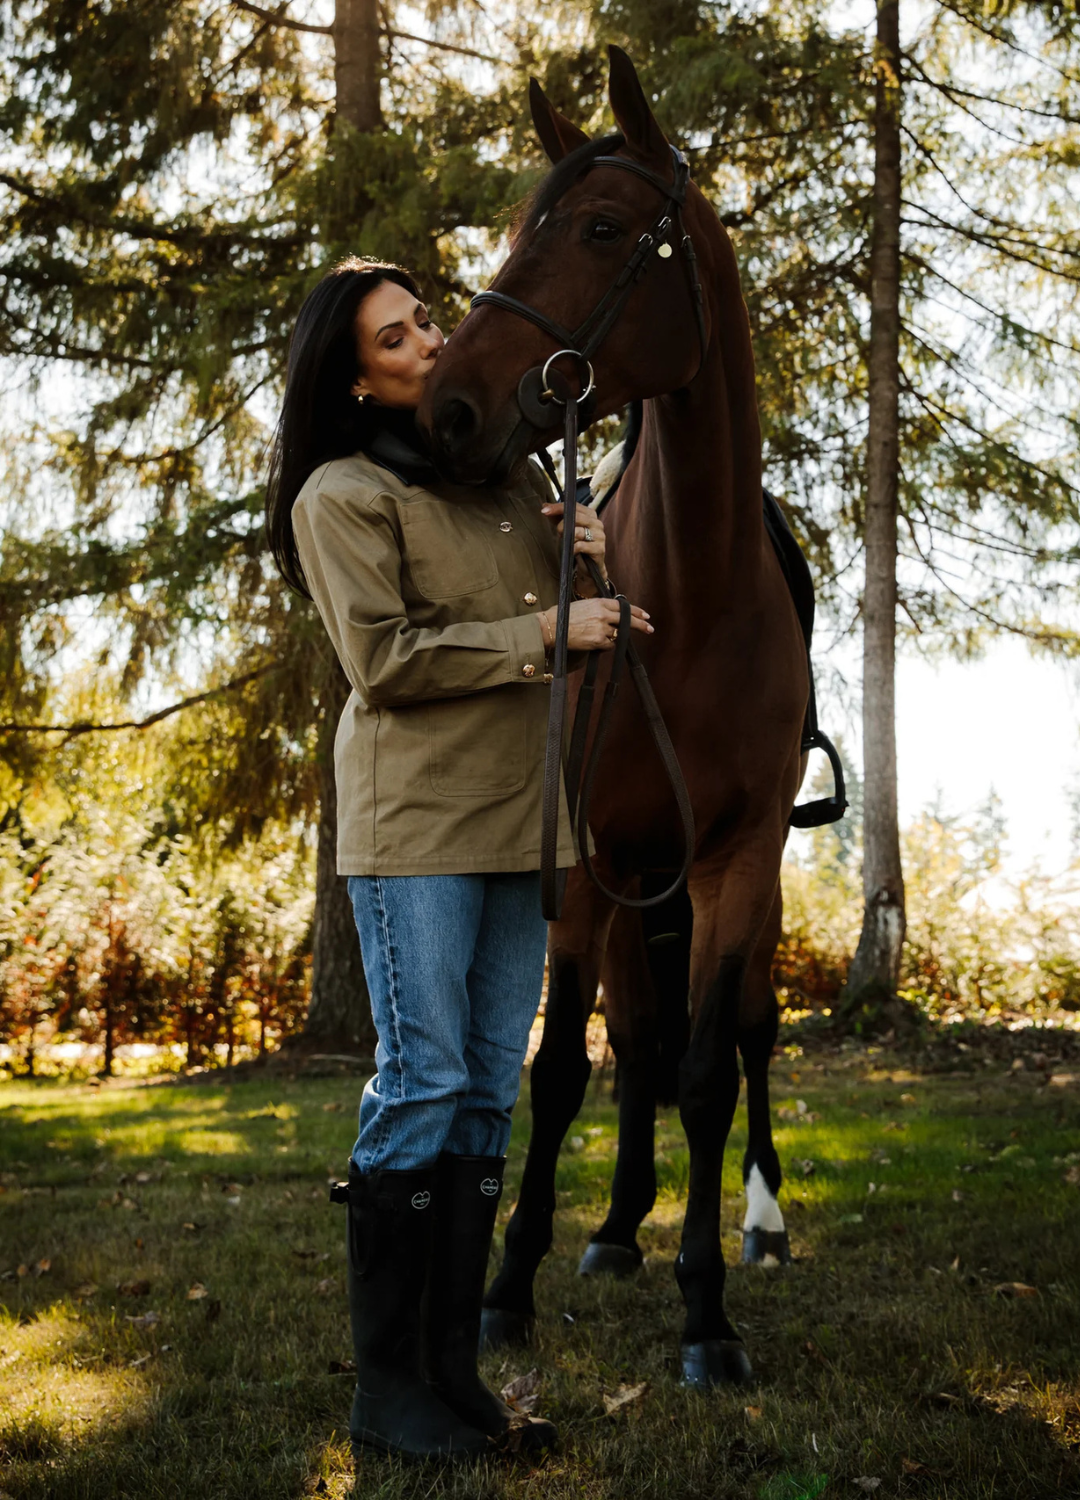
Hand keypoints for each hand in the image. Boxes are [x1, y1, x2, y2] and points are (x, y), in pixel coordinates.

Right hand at [539, 597, 653, 651]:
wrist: (551, 628)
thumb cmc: (562, 616)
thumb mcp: (583, 605)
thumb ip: (598, 609)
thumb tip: (609, 615)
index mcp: (599, 602)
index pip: (623, 606)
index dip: (636, 611)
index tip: (645, 615)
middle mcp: (603, 614)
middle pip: (627, 620)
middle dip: (641, 625)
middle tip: (650, 628)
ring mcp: (602, 627)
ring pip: (617, 634)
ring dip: (613, 637)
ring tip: (600, 637)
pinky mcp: (598, 641)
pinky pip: (609, 645)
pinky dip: (605, 645)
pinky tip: (594, 642)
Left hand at [540, 501, 607, 587]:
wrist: (590, 566)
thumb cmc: (578, 544)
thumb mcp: (567, 529)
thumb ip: (557, 517)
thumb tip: (544, 506)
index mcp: (591, 515)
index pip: (575, 506)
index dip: (559, 507)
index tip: (545, 511)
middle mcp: (597, 523)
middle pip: (577, 517)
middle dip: (562, 524)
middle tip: (558, 532)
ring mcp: (600, 536)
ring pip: (579, 532)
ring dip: (569, 538)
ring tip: (567, 543)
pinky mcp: (599, 549)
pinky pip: (581, 545)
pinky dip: (573, 549)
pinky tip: (573, 551)